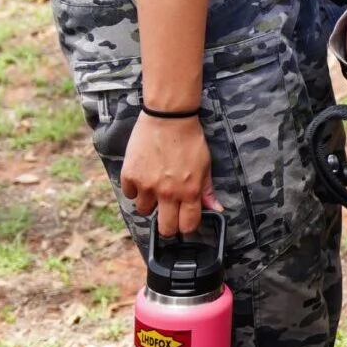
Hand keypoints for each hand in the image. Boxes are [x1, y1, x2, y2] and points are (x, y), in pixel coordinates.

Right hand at [120, 113, 213, 238]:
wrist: (168, 118)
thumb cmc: (189, 140)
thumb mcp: (205, 165)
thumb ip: (207, 191)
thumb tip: (217, 210)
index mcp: (190, 191)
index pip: (187, 225)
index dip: (186, 226)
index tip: (184, 220)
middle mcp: (168, 193)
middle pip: (165, 228)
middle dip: (167, 225)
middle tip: (167, 214)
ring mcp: (146, 185)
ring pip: (144, 211)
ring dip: (150, 203)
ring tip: (155, 188)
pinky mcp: (130, 176)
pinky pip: (130, 194)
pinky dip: (135, 189)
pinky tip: (143, 176)